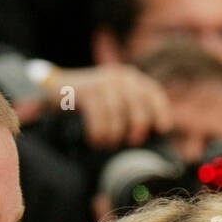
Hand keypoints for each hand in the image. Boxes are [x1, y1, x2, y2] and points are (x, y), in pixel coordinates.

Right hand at [42, 64, 173, 149]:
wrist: (58, 90)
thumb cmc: (90, 106)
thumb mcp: (113, 104)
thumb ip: (129, 114)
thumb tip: (146, 141)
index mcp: (131, 80)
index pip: (153, 93)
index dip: (161, 111)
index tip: (162, 129)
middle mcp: (120, 77)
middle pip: (138, 104)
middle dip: (138, 126)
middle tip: (132, 142)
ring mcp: (102, 82)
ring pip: (117, 112)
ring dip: (113, 134)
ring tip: (107, 144)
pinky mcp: (86, 90)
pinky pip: (98, 114)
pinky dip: (98, 132)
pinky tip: (95, 140)